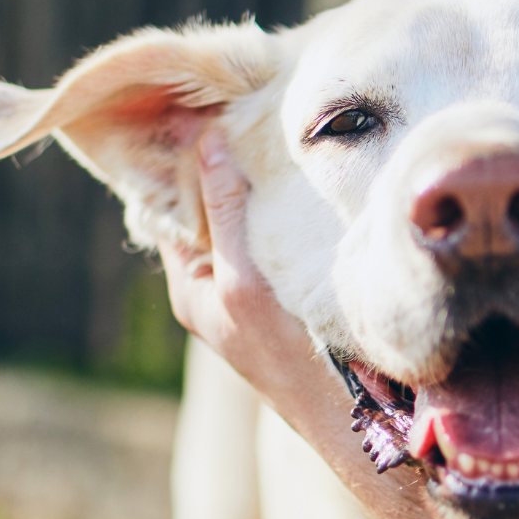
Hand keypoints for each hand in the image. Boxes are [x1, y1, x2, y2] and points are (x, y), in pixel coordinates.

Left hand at [160, 132, 337, 420]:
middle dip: (219, 160)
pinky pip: (275, 233)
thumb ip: (225, 213)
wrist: (349, 416)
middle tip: (237, 102)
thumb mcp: (244, 278)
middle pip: (208, 206)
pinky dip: (281, 202)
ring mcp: (255, 286)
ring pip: (245, 217)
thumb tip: (205, 140)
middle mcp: (217, 283)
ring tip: (270, 126)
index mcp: (191, 284)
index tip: (196, 104)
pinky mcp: (291, 287)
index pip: (169, 202)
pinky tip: (301, 173)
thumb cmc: (288, 356)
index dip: (178, 157)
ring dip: (256, 178)